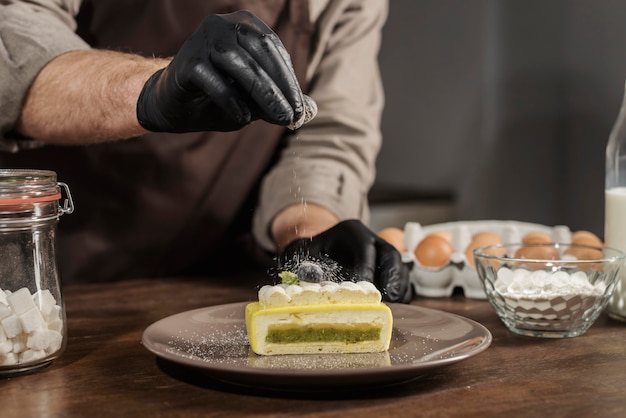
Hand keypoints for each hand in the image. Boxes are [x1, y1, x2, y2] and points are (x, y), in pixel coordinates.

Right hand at [137, 11, 305, 131]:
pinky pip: (214, 80)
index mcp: (244, 26)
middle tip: (294, 118)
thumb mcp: (254, 101)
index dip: (291, 81)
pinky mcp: (187, 61)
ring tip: (280, 119)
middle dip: (281, 88)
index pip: (275, 51)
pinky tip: (242, 118)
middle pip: (260, 53)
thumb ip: (279, 101)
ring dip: (264, 94)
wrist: (172, 105)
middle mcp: (223, 25)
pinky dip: (231, 100)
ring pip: (239, 63)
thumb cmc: (218, 98)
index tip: (302, 111)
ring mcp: (202, 40)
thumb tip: (311, 111)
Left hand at [280, 220, 412, 302]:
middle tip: (386, 299)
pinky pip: (403, 280)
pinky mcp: (389, 269)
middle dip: (391, 277)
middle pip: (390, 254)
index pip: (364, 247)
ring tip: (391, 306)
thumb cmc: (310, 254)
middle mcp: (372, 239)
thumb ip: (305, 265)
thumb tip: (310, 281)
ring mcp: (383, 254)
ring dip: (398, 288)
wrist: (319, 254)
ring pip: (401, 268)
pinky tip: (393, 307)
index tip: (362, 289)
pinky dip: (401, 294)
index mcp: (352, 231)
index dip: (366, 268)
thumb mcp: (303, 253)